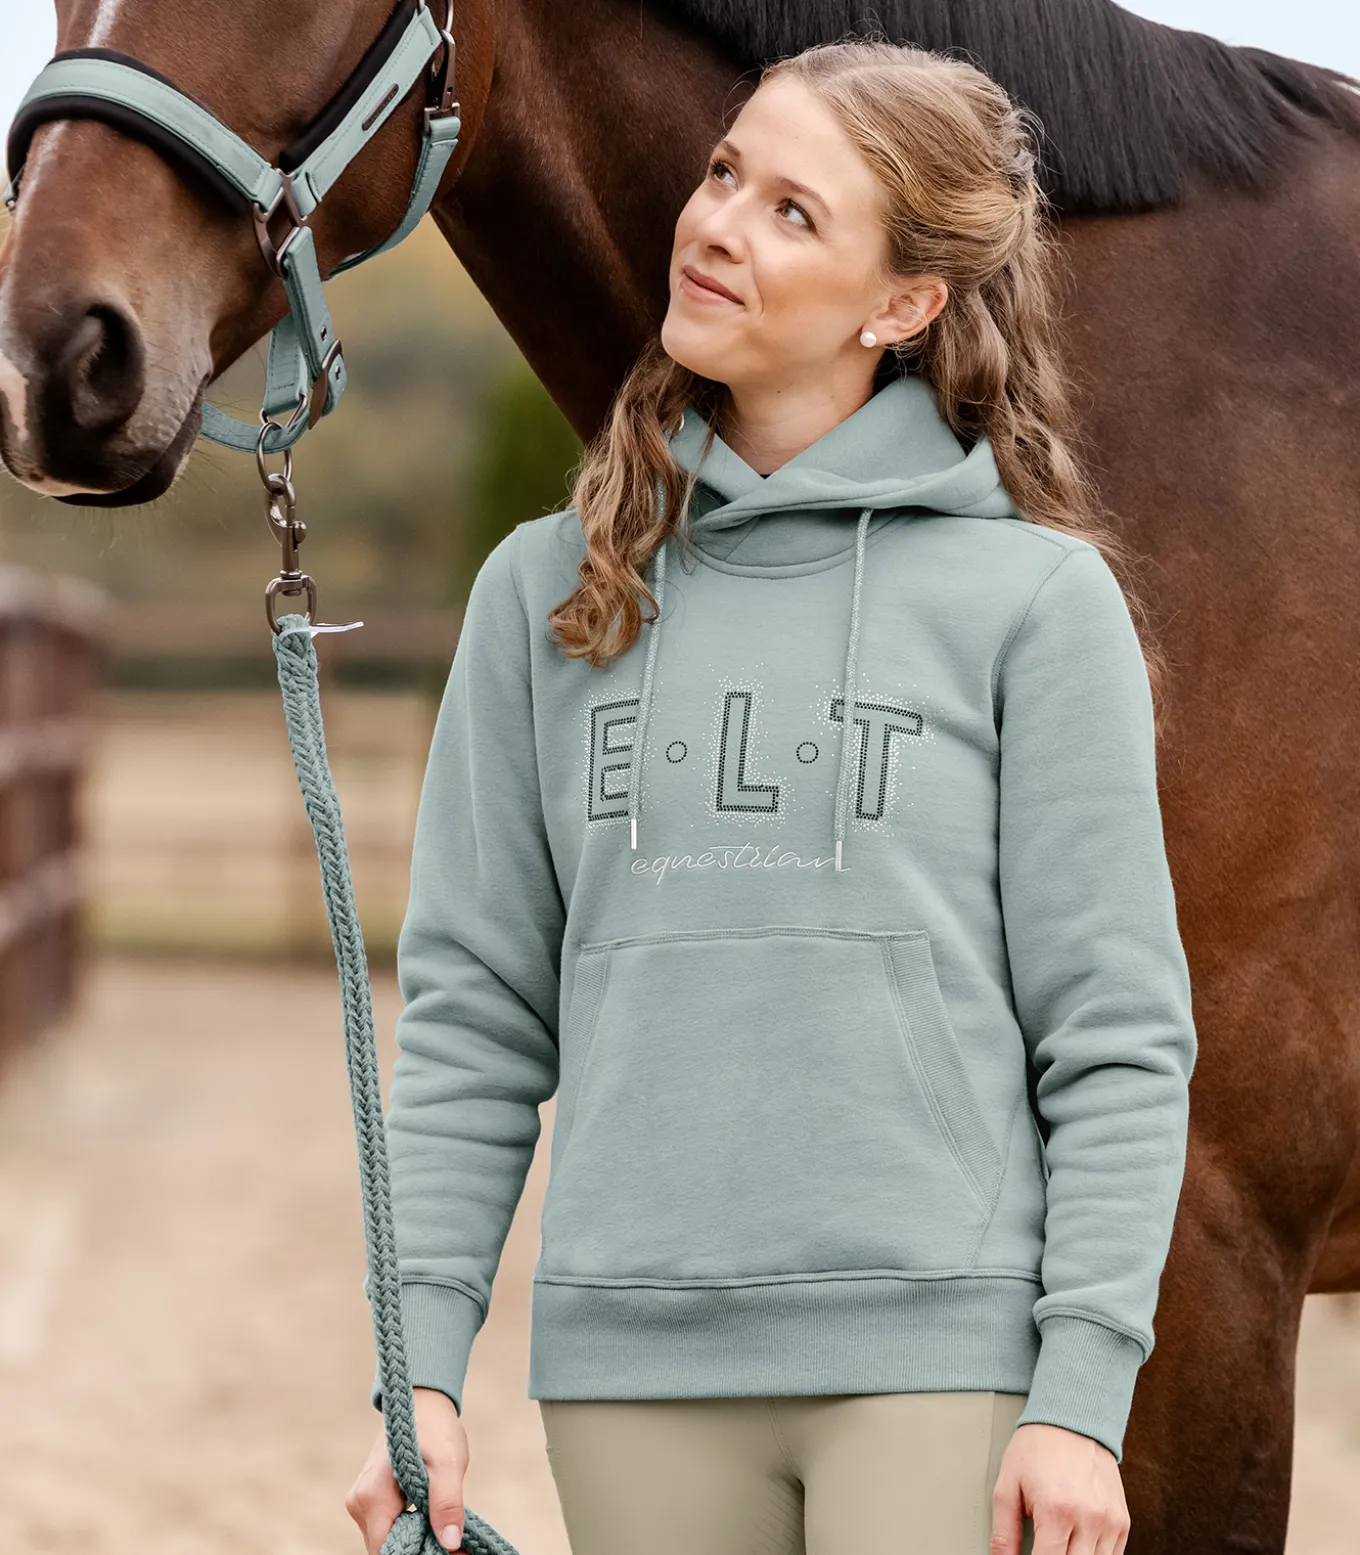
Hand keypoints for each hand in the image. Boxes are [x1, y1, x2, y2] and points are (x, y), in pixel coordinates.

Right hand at [345, 1386, 470, 1554]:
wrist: (422, 1402)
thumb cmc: (435, 1428)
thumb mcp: (448, 1463)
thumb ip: (447, 1503)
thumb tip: (450, 1542)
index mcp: (371, 1497)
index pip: (386, 1550)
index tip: (450, 1550)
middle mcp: (359, 1503)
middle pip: (386, 1548)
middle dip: (420, 1550)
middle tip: (455, 1545)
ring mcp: (361, 1501)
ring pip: (387, 1539)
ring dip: (417, 1543)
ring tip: (448, 1534)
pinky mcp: (370, 1499)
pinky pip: (388, 1527)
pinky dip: (411, 1531)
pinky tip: (434, 1524)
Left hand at [990, 1422, 1129, 1553]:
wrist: (1072, 1418)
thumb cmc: (1037, 1448)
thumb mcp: (1007, 1485)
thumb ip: (1004, 1532)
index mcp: (1057, 1510)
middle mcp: (1089, 1518)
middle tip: (1042, 1547)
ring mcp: (1110, 1522)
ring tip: (1057, 1544)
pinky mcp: (1122, 1521)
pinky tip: (1076, 1546)